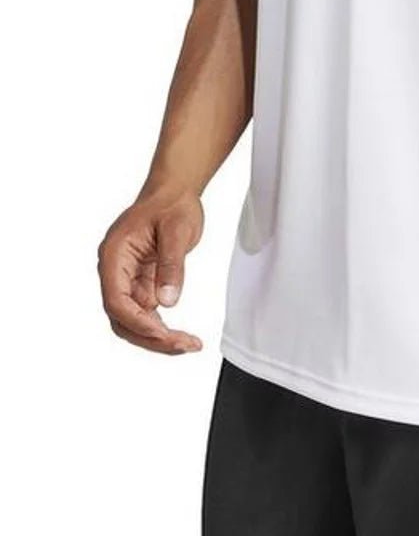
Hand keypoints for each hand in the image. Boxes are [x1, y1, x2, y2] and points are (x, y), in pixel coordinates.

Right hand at [97, 191, 204, 354]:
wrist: (175, 191)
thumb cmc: (172, 203)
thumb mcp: (177, 230)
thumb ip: (171, 266)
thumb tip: (167, 302)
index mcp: (114, 255)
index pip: (116, 300)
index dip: (137, 321)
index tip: (163, 333)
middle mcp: (115, 270)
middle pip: (122, 317)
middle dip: (150, 337)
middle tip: (183, 345)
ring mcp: (126, 278)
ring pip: (132, 320)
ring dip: (157, 337)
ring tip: (188, 344)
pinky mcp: (140, 283)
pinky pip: (145, 313)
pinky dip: (161, 327)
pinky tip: (181, 335)